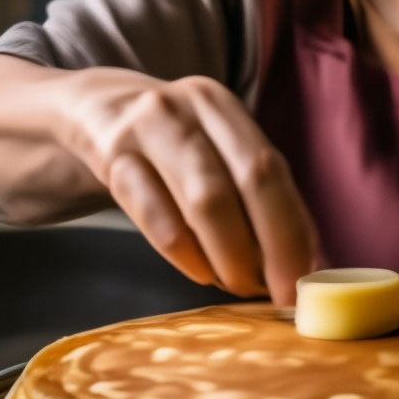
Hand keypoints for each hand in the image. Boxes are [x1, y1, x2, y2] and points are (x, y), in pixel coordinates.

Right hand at [60, 68, 317, 304]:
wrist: (93, 110)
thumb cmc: (169, 142)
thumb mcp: (209, 145)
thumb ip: (252, 190)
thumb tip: (303, 257)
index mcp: (224, 106)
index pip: (272, 168)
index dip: (293, 226)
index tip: (305, 276)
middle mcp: (189, 109)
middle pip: (247, 179)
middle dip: (272, 244)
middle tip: (280, 292)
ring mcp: (147, 130)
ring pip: (204, 200)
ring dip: (230, 254)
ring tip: (241, 284)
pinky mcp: (110, 157)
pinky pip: (154, 216)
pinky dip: (185, 253)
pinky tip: (201, 273)